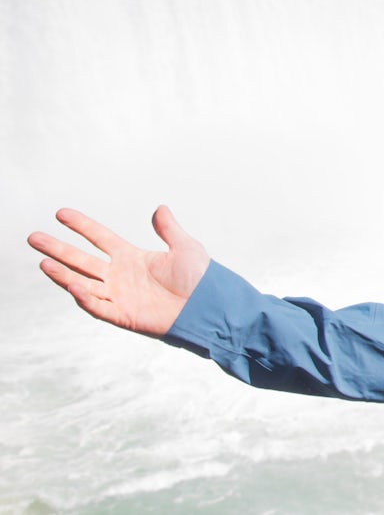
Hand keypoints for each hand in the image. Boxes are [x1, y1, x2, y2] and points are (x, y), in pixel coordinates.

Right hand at [29, 206, 210, 336]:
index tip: (61, 214)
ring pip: (83, 283)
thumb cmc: (201, 279)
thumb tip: (160, 208)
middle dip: (58, 249)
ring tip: (43, 262)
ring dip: (63, 274)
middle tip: (34, 237)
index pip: (100, 238)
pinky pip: (98, 306)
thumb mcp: (185, 247)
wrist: (210, 307)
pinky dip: (85, 297)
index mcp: (132, 257)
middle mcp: (120, 275)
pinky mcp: (123, 314)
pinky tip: (73, 285)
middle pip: (82, 259)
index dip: (81, 226)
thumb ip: (169, 229)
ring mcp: (120, 295)